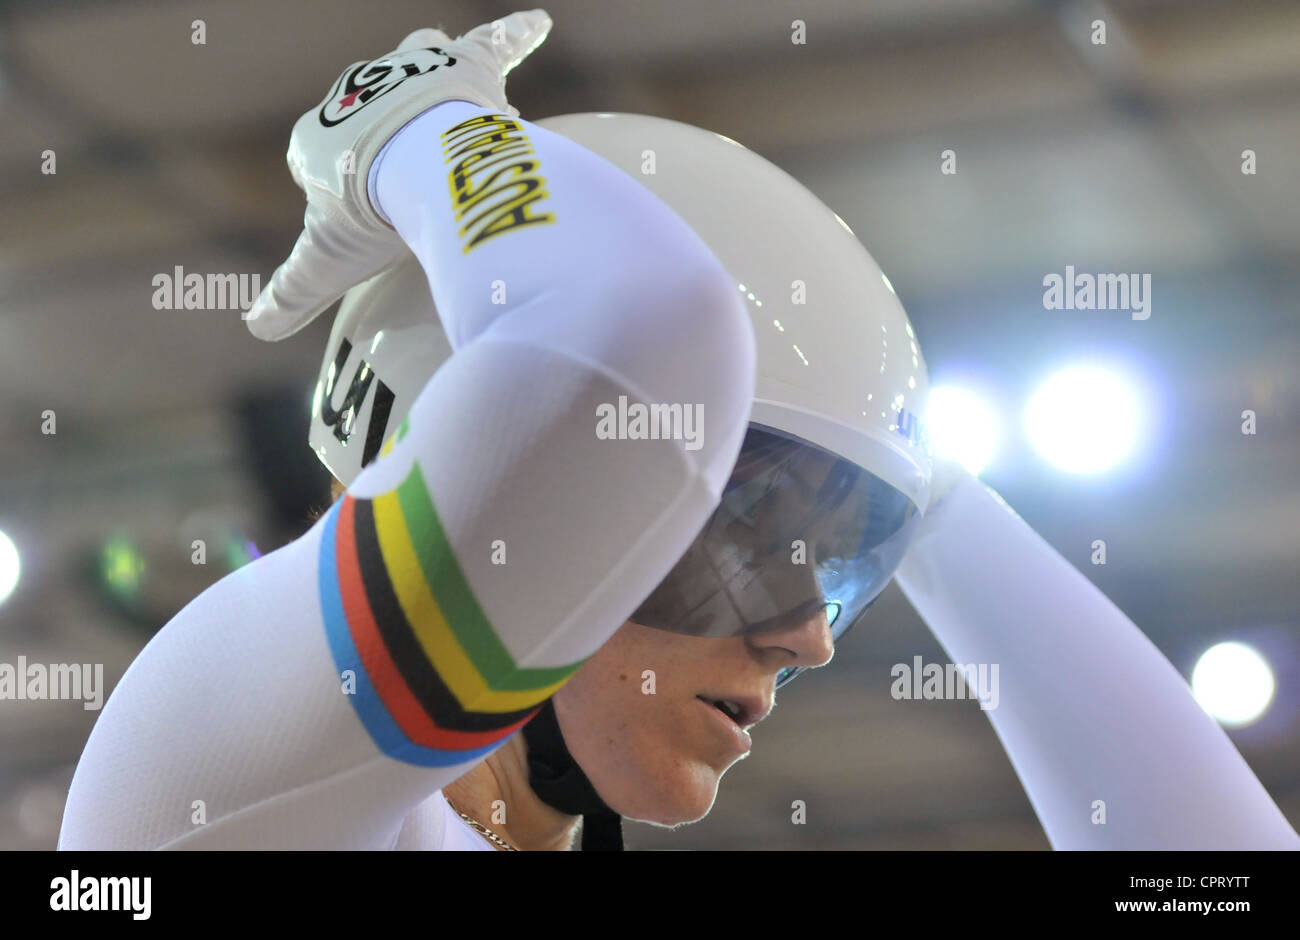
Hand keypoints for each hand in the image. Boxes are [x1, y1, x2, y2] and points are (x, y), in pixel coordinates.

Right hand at [244, 10, 552, 340]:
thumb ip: (291, 293)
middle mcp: (361, 94)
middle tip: (418, 178)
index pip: (325, 160)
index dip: (347, 190)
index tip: (368, 216)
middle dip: (393, 141)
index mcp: (320, 140)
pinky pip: (494, 40)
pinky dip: (516, 33)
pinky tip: (540, 24)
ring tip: (460, 108)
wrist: (420, 170)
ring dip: (434, 84)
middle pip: (374, 114)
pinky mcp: (465, 63)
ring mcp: (412, 73)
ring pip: (419, 65)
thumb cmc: (369, 216)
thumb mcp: (324, 265)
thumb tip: (255, 328)